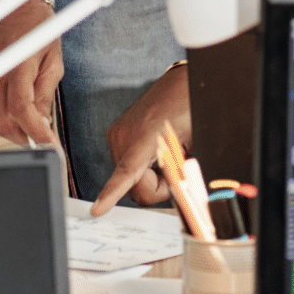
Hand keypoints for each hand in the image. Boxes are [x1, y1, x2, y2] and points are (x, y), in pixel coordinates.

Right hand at [0, 0, 62, 146]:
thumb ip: (46, 92)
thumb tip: (42, 122)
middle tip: (37, 139)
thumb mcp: (54, 58)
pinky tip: (7, 113)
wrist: (11, 0)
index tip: (48, 144)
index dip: (35, 132)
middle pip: (1, 119)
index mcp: (18, 61)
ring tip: (24, 128)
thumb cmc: (37, 27)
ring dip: (7, 130)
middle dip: (21, 137)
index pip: (22, 108)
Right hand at [93, 64, 190, 214]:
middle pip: (133, 187)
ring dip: (148, 177)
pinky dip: (140, 168)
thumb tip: (180, 194)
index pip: (127, 172)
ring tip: (163, 153)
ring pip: (128, 180)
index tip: (97, 210)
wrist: (180, 83)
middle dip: (155, 187)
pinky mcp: (115, 134)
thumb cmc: (190, 108)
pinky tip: (152, 151)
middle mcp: (125, 134)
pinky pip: (125, 167)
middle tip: (173, 166)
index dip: (112, 193)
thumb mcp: (196, 143)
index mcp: (146, 134)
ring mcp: (117, 134)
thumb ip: (185, 171)